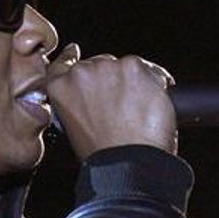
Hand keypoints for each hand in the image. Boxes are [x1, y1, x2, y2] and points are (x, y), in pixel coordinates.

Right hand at [46, 43, 177, 160]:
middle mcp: (82, 74)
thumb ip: (79, 105)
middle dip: (112, 80)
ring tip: (139, 111)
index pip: (63, 64)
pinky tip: (154, 104)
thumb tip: (96, 99)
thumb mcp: (76, 130)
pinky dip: (157, 83)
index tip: (75, 53)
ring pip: (126, 66)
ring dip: (135, 82)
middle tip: (124, 107)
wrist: (127, 164)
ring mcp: (109, 68)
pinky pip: (150, 69)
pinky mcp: (135, 68)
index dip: (71, 58)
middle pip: (100, 64)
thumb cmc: (104, 156)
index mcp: (61, 89)